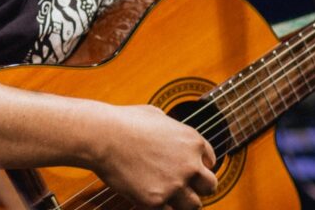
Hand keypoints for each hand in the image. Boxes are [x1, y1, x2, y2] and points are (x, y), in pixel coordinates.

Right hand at [91, 104, 217, 208]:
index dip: (199, 167)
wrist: (104, 136)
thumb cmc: (125, 122)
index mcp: (193, 141)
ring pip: (194, 205)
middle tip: (186, 189)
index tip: (187, 170)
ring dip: (183, 203)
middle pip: (210, 186)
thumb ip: (171, 128)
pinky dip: (162, 208)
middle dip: (199, 188)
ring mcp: (174, 184)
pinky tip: (151, 201)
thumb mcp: (158, 115)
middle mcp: (190, 164)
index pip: (210, 162)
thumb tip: (169, 132)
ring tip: (170, 198)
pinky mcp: (156, 200)